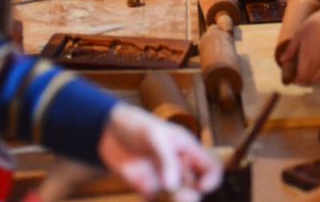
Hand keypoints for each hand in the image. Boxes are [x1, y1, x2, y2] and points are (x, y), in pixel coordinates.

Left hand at [99, 103, 221, 200]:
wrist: (107, 130)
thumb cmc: (138, 125)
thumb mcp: (155, 137)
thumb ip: (167, 161)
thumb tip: (173, 188)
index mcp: (188, 150)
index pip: (211, 168)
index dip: (212, 180)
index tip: (200, 187)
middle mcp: (179, 167)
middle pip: (195, 190)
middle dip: (190, 198)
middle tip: (179, 198)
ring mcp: (163, 179)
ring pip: (175, 199)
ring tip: (158, 193)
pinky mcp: (145, 188)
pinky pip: (153, 200)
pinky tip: (143, 189)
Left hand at [280, 9, 319, 84]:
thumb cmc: (316, 24)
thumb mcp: (299, 34)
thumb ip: (291, 49)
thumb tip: (282, 60)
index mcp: (308, 58)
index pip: (302, 78)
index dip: (296, 80)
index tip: (291, 77)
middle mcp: (319, 63)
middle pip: (310, 81)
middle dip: (302, 81)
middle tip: (296, 74)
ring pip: (318, 77)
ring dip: (310, 77)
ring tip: (304, 69)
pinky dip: (318, 71)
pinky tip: (314, 61)